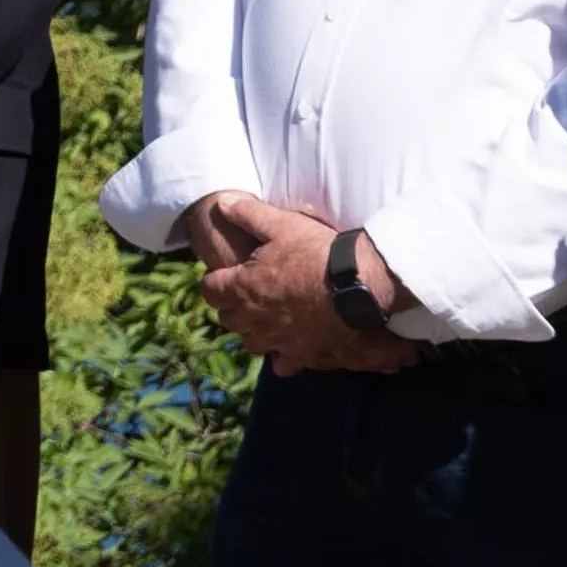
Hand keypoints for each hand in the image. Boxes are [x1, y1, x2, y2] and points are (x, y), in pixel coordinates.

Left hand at [191, 204, 414, 374]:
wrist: (357, 284)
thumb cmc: (315, 252)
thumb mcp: (280, 224)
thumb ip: (248, 213)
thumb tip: (223, 202)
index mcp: (243, 288)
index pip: (210, 291)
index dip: (212, 282)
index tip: (220, 276)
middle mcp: (255, 319)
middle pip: (228, 320)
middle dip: (231, 307)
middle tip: (243, 295)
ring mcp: (278, 340)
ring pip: (251, 343)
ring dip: (252, 332)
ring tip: (263, 321)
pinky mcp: (303, 354)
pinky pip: (283, 364)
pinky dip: (282, 358)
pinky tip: (289, 349)